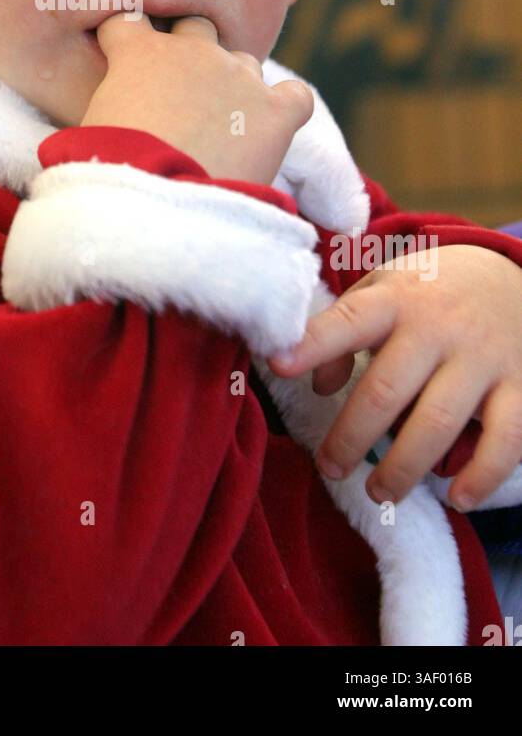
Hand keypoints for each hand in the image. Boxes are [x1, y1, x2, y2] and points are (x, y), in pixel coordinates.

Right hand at [81, 12, 313, 184]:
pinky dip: (285, 108)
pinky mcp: (277, 112)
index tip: (126, 57)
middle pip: (197, 27)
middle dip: (190, 53)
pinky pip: (295, 95)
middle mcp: (194, 51)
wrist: (158, 205)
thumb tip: (113, 111)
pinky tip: (271, 130)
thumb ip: (109, 100)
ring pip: (245, 63)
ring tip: (222, 129)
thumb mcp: (92, 125)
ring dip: (234, 86)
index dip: (127, 38)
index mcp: (140, 51)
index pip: (130, 20)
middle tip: (181, 96)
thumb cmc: (111, 170)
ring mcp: (240, 77)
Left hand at [267, 244, 521, 511]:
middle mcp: (438, 327)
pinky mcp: (520, 387)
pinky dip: (482, 475)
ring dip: (403, 467)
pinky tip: (457, 499)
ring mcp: (482, 358)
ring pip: (438, 422)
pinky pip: (504, 439)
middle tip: (329, 468)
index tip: (277, 363)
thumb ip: (344, 331)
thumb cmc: (428, 292)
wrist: (508, 275)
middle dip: (351, 437)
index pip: (348, 320)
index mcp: (396, 300)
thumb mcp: (382, 291)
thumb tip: (317, 386)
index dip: (312, 343)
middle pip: (386, 390)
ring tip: (379, 491)